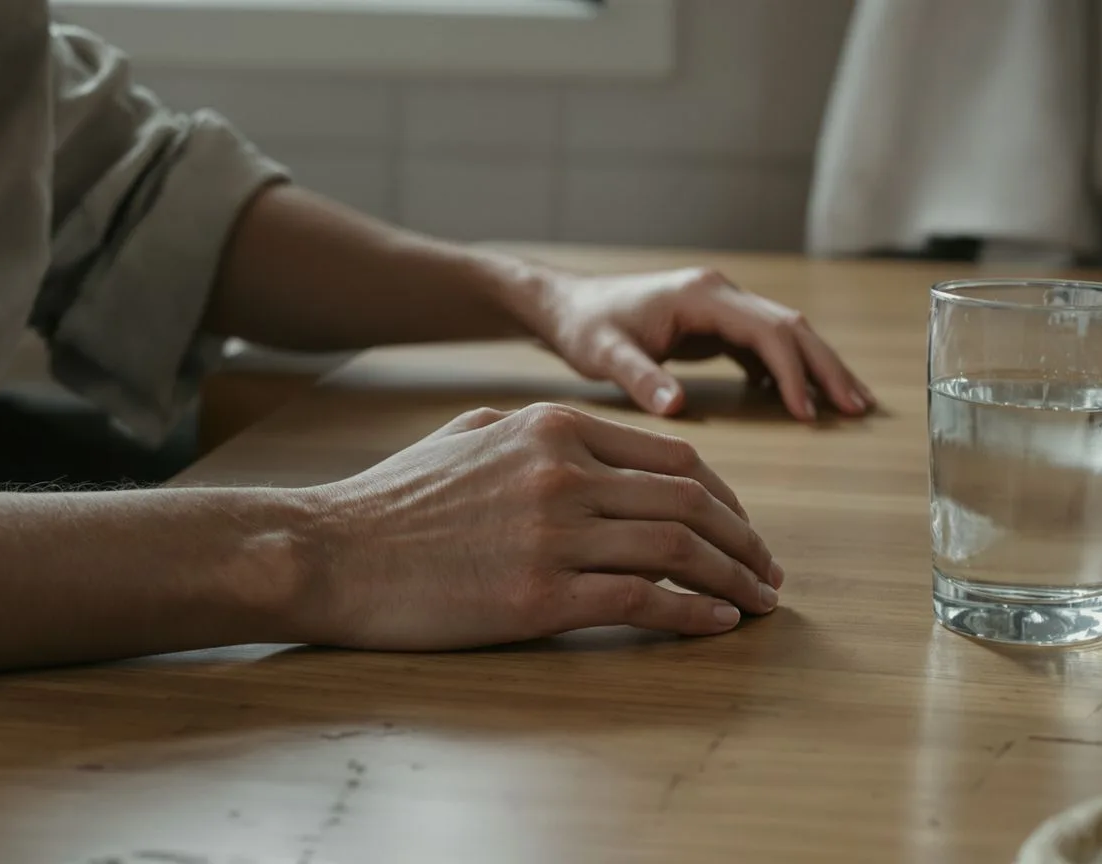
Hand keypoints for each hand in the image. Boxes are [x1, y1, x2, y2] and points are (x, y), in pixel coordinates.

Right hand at [290, 403, 781, 650]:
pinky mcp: (540, 596)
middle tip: (771, 573)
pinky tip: (718, 626)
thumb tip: (601, 450)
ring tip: (762, 603)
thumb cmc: (396, 499)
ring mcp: (555, 533)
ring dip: (736, 581)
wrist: (330, 551)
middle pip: (694, 504)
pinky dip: (694, 614)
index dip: (727, 500)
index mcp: (556, 427)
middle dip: (747, 542)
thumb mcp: (473, 435)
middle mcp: (566, 472)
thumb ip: (543, 434)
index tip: (744, 531)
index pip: (677, 460)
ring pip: (680, 551)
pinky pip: (644, 602)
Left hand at [530, 266, 874, 420]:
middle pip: (792, 326)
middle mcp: (720, 293)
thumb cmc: (584, 327)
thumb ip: (640, 378)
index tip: (810, 414)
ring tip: (850, 406)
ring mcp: (720, 306)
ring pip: (785, 334)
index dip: (794, 372)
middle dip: (826, 367)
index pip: (768, 331)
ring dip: (817, 367)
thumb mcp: (604, 355)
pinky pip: (764, 345)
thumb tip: (677, 409)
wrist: (565, 306)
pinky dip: (788, 371)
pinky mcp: (714, 324)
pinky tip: (802, 402)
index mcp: (702, 296)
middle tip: (858, 409)